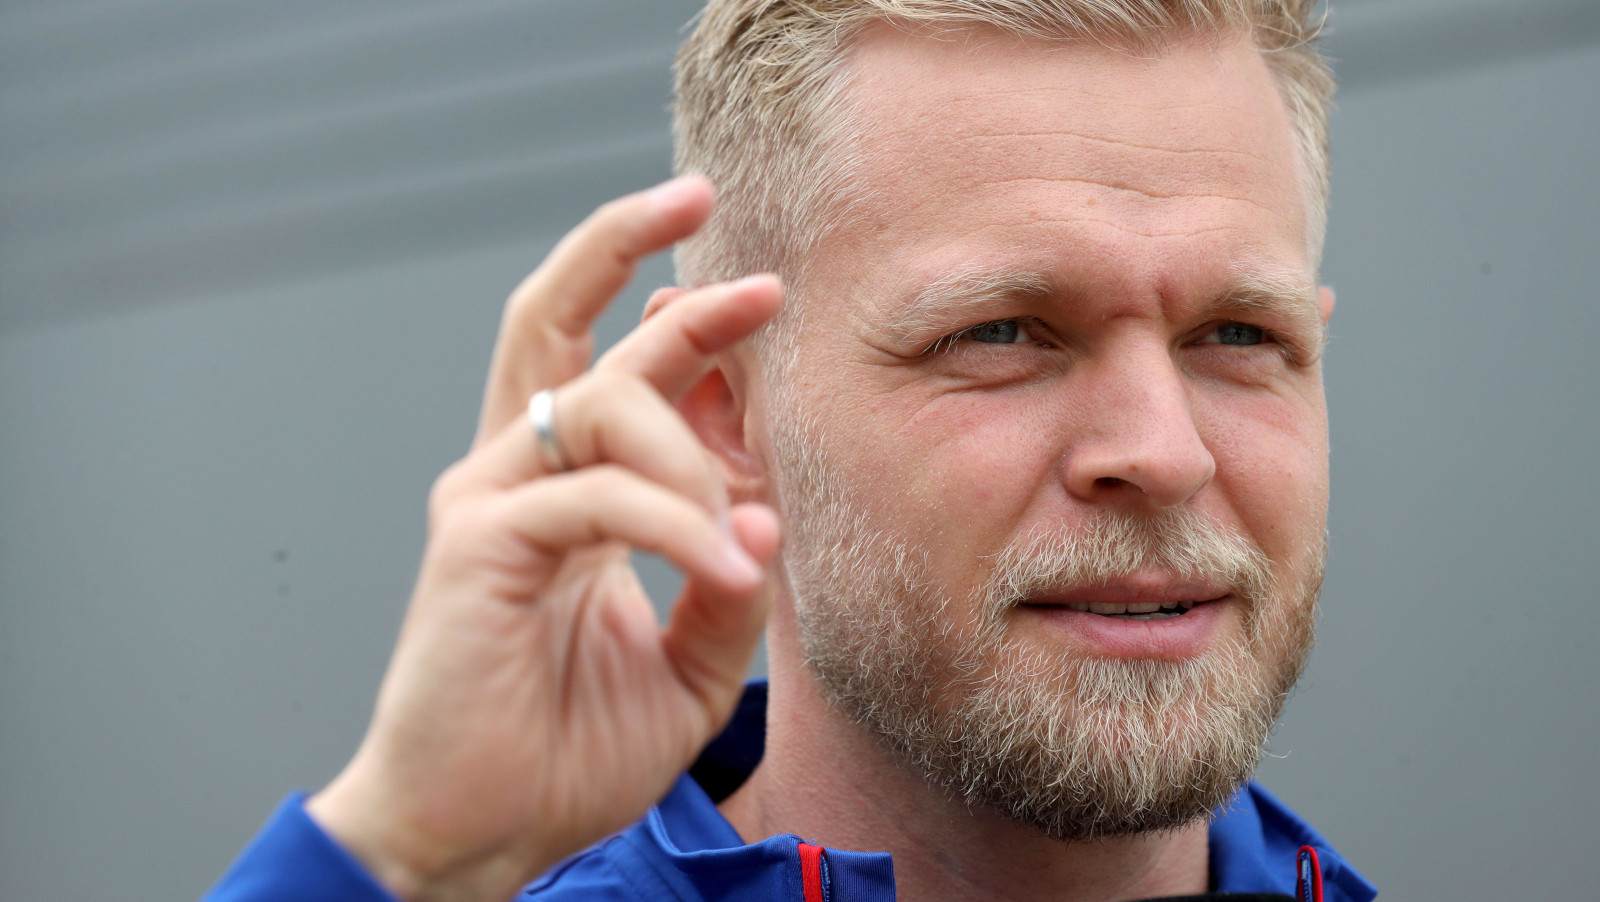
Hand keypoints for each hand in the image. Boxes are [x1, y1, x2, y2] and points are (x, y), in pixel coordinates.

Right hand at [306, 175, 782, 901]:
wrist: (481, 835)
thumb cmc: (568, 754)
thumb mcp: (688, 666)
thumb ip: (726, 585)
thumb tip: (764, 515)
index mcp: (562, 492)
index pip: (609, 367)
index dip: (676, 318)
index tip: (759, 292)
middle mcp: (515, 475)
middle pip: (552, 320)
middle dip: (628, 249)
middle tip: (729, 238)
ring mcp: (487, 501)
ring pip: (598, 402)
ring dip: (692, 454)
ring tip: (737, 537)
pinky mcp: (475, 543)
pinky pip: (597, 497)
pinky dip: (674, 524)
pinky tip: (721, 567)